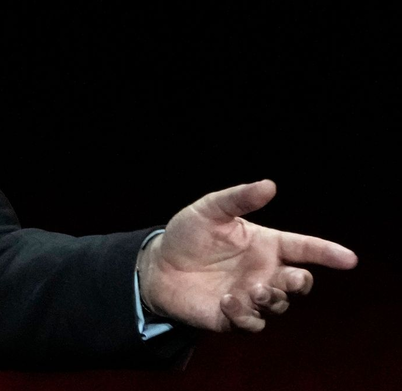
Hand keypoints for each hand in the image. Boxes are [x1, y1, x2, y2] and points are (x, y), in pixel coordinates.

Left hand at [137, 179, 356, 331]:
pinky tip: (228, 300)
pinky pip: (252, 322)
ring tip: (254, 289)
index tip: (349, 258)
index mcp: (266, 244)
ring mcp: (252, 296)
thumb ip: (239, 199)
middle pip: (299, 283)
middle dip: (301, 283)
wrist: (158, 265)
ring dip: (273, 299)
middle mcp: (265, 271)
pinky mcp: (235, 317)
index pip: (304, 248)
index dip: (327, 252)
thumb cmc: (188, 234)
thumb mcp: (209, 210)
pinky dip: (245, 315)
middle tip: (292, 278)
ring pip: (280, 305)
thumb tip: (270, 184)